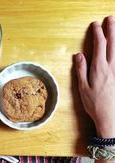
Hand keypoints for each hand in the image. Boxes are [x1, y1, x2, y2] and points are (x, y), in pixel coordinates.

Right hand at [75, 16, 114, 137]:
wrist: (110, 116)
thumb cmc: (94, 104)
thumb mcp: (83, 88)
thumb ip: (81, 70)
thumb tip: (78, 56)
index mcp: (99, 68)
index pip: (99, 45)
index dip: (98, 33)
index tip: (96, 25)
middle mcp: (111, 67)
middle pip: (113, 43)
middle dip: (111, 29)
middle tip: (110, 19)